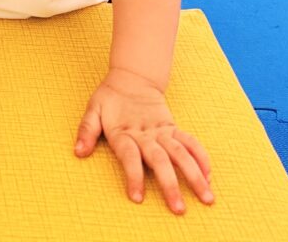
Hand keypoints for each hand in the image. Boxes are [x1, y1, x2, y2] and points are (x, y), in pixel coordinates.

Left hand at [75, 68, 213, 213]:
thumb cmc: (110, 98)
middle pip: (159, 160)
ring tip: (207, 198)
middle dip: (170, 185)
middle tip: (179, 209)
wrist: (132, 78)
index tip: (137, 198)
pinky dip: (201, 157)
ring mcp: (162, 131)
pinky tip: (209, 176)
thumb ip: (87, 130)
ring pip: (181, 153)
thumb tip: (78, 151)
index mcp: (123, 131)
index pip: (129, 156)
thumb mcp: (93, 109)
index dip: (133, 176)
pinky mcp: (173, 128)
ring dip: (194, 175)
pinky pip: (190, 142)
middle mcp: (145, 134)